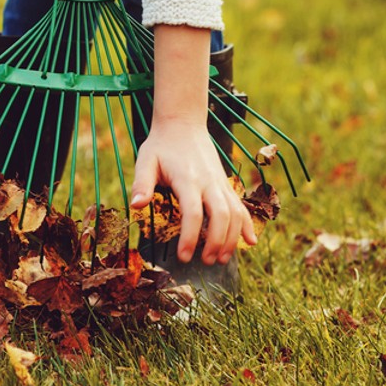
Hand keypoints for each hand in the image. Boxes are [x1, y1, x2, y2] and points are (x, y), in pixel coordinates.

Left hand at [129, 118, 257, 264]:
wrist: (183, 124)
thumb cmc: (161, 145)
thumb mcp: (146, 160)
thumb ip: (141, 184)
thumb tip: (136, 206)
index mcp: (187, 178)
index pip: (193, 212)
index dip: (190, 237)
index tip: (183, 257)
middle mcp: (208, 181)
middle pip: (221, 215)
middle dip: (216, 242)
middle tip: (206, 262)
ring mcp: (220, 182)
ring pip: (235, 213)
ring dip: (231, 238)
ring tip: (221, 259)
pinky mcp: (225, 184)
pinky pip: (241, 205)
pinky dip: (247, 224)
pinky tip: (250, 242)